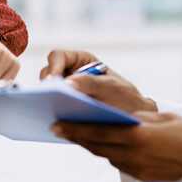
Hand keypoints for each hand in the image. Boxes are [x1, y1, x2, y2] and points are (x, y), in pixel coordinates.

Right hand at [41, 49, 155, 114]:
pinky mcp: (64, 111)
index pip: (58, 56)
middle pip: (48, 75)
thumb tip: (67, 83)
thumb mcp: (112, 87)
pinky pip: (52, 111)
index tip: (54, 81)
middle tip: (49, 99)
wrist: (134, 120)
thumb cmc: (125, 97)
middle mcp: (69, 74)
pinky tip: (55, 125)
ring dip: (47, 102)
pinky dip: (52, 116)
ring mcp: (65, 93)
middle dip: (47, 86)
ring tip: (50, 113)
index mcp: (80, 61)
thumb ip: (91, 83)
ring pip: (47, 94)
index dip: (53, 66)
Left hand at [51, 111, 181, 181]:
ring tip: (78, 135)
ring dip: (93, 146)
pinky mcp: (147, 181)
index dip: (76, 129)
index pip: (99, 132)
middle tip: (58, 127)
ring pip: (109, 157)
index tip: (58, 123)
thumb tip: (123, 118)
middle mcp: (136, 158)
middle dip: (77, 137)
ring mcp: (141, 172)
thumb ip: (141, 119)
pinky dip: (112, 155)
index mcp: (140, 138)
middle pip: (99, 147)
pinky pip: (123, 166)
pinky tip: (107, 148)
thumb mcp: (167, 120)